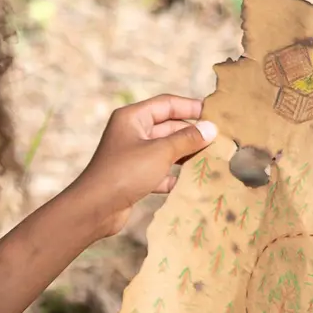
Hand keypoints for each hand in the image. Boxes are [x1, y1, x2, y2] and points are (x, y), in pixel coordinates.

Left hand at [65, 94, 217, 235]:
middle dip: (191, 134)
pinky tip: (190, 182)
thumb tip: (211, 129)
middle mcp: (131, 133)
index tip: (214, 113)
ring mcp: (132, 156)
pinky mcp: (133, 177)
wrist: (94, 208)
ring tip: (210, 159)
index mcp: (133, 118)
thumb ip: (187, 140)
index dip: (191, 107)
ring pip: (165, 150)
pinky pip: (159, 171)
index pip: (167, 104)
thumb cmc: (125, 173)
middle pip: (168, 127)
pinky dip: (173, 176)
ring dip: (185, 155)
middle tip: (218, 140)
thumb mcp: (160, 152)